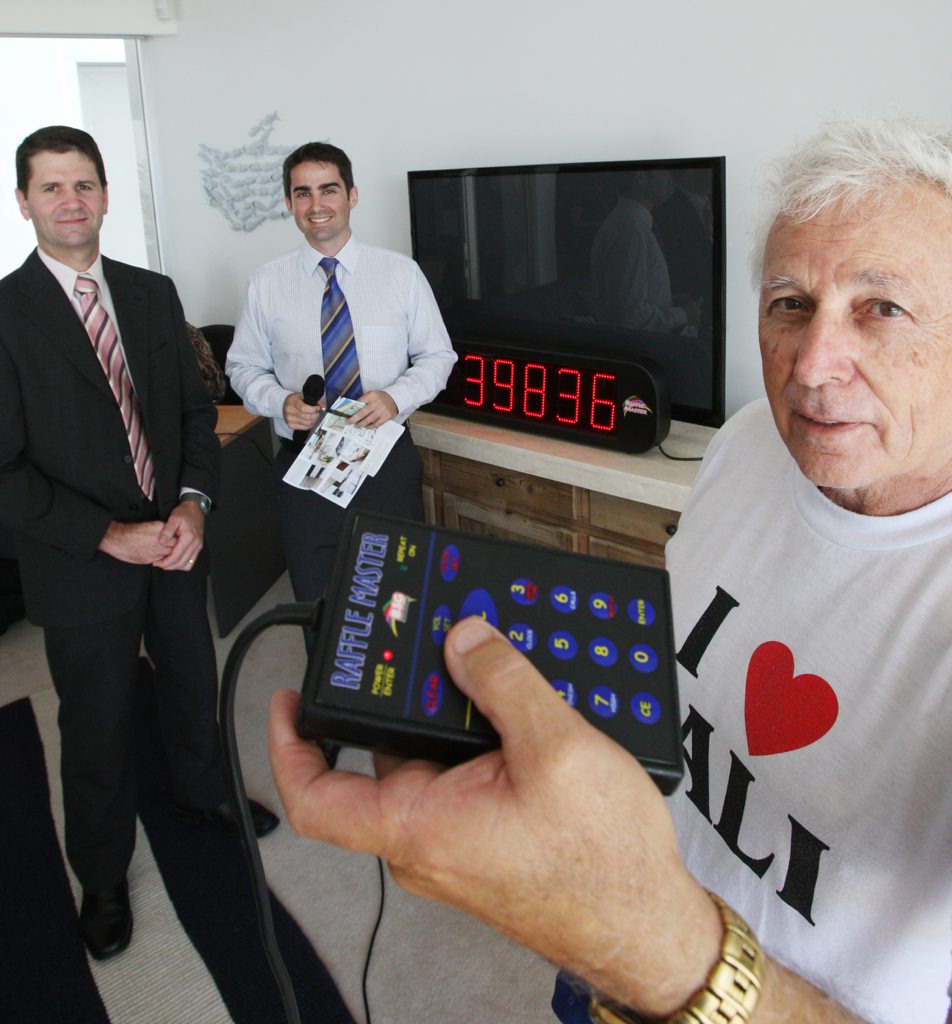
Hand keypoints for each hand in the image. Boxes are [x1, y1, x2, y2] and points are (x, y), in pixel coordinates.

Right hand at [98, 520, 173, 564]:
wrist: (116, 539)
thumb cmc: (130, 531)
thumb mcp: (149, 526)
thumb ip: (161, 532)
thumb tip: (169, 536)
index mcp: (159, 528)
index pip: (176, 533)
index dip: (177, 537)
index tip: (178, 537)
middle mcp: (159, 539)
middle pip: (176, 544)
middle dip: (177, 546)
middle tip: (178, 546)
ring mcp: (155, 550)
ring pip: (170, 554)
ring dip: (171, 554)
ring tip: (171, 553)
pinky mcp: (150, 558)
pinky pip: (161, 560)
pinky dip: (163, 559)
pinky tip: (162, 557)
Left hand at [152, 499, 204, 570]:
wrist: (195, 509)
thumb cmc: (184, 512)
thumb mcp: (173, 518)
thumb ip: (167, 531)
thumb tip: (161, 542)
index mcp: (189, 537)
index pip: (176, 556)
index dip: (166, 562)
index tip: (157, 563)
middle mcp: (195, 543)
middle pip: (182, 563)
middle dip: (169, 566)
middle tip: (159, 564)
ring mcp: (198, 546)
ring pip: (188, 564)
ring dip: (176, 566)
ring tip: (166, 563)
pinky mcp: (198, 547)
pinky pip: (191, 561)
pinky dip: (182, 563)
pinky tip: (175, 559)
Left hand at [269, 617, 719, 1016]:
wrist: (647, 923)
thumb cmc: (603, 866)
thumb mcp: (557, 751)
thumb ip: (504, 684)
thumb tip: (464, 640)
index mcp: (420, 826)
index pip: (315, 794)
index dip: (288, 743)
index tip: (287, 699)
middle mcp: (427, 837)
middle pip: (386, 751)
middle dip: (410, 695)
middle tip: (438, 647)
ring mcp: (456, 838)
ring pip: (432, 758)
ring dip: (455, 713)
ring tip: (495, 673)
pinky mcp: (485, 835)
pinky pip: (464, 775)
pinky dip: (480, 736)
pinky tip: (520, 712)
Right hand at [283, 392, 324, 431]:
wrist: (284, 405)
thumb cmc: (295, 400)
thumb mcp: (303, 396)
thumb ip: (314, 400)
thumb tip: (323, 407)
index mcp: (292, 402)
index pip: (304, 408)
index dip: (313, 409)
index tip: (318, 408)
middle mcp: (289, 411)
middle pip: (307, 417)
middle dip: (316, 415)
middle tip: (317, 413)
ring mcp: (289, 419)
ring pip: (307, 423)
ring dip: (314, 421)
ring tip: (314, 417)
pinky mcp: (290, 425)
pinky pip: (304, 428)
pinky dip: (310, 425)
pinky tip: (310, 421)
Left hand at [347, 390, 397, 427]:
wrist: (394, 398)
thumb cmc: (379, 398)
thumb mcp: (371, 394)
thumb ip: (363, 400)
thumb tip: (352, 409)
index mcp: (371, 395)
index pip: (359, 402)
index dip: (351, 409)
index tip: (346, 414)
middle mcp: (376, 403)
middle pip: (362, 413)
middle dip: (354, 419)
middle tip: (349, 422)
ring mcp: (382, 410)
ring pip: (368, 420)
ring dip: (361, 424)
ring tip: (357, 425)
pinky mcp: (386, 416)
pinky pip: (376, 424)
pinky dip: (370, 427)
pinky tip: (366, 427)